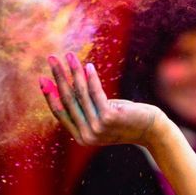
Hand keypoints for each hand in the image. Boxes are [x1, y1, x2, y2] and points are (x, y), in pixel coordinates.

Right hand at [41, 53, 164, 147]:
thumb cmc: (127, 120)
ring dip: (73, 72)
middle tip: (51, 59)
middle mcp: (87, 135)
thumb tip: (65, 86)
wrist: (152, 130)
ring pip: (81, 95)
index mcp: (82, 138)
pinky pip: (96, 93)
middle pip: (68, 101)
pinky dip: (91, 78)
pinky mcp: (109, 117)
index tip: (42, 79)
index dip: (50, 95)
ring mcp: (98, 127)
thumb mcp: (102, 115)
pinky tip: (88, 65)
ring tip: (68, 56)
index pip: (61, 113)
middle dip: (58, 77)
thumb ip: (86, 107)